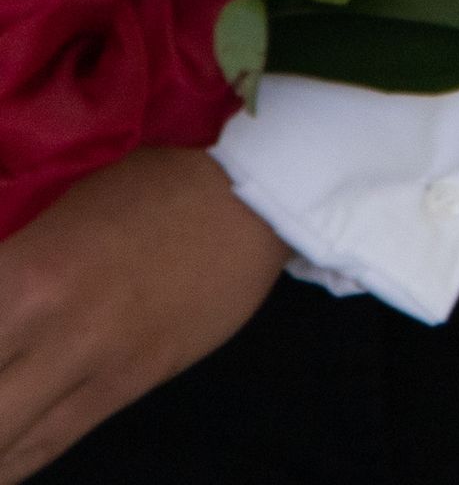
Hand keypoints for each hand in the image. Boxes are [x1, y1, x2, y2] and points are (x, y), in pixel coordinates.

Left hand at [0, 150, 288, 477]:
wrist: (253, 194)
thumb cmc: (148, 181)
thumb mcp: (52, 209)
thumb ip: (7, 264)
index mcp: (18, 273)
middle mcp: (41, 325)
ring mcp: (86, 362)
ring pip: (0, 437)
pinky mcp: (124, 385)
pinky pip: (45, 445)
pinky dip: (9, 463)